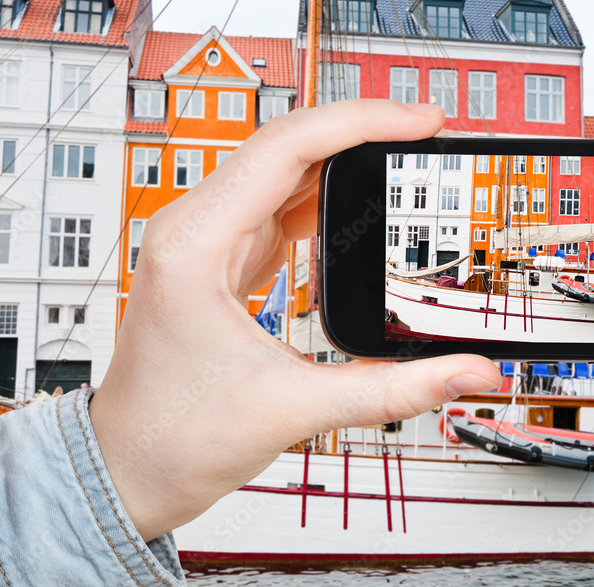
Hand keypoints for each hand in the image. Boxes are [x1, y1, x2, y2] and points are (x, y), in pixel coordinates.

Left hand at [89, 100, 499, 541]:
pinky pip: (277, 206)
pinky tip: (360, 202)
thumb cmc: (175, 439)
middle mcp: (193, 230)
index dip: (363, 123)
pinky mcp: (219, 260)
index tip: (421, 122)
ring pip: (282, 171)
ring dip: (343, 159)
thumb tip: (466, 371)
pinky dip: (324, 196)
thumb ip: (393, 390)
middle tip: (426, 132)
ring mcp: (204, 241)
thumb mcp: (296, 409)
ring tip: (403, 156)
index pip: (288, 148)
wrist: (128, 471)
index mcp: (195, 246)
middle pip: (287, 146)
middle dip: (361, 131)